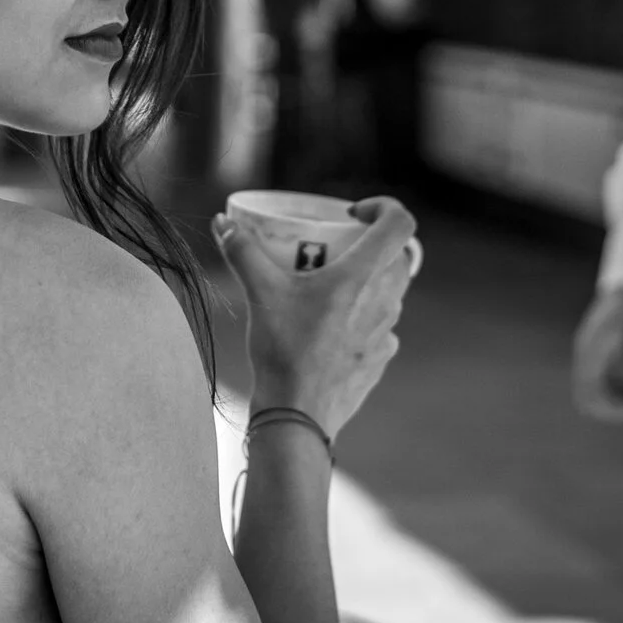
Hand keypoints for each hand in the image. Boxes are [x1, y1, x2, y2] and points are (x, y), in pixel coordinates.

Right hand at [213, 198, 415, 438]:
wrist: (298, 415)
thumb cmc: (283, 350)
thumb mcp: (260, 293)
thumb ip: (242, 251)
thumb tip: (222, 222)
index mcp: (362, 276)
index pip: (400, 224)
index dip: (383, 207)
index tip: (352, 214)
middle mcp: (385, 300)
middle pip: (397, 257)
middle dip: (369, 246)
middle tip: (335, 250)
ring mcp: (386, 332)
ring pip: (388, 292)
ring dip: (366, 283)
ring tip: (328, 290)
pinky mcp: (380, 359)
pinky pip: (379, 326)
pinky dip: (362, 318)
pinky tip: (332, 328)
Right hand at [573, 283, 622, 422]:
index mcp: (592, 348)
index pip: (588, 395)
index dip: (612, 410)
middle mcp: (588, 354)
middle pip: (587, 399)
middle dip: (614, 409)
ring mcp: (593, 355)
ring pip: (595, 394)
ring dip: (619, 401)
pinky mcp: (603, 355)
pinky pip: (605, 384)